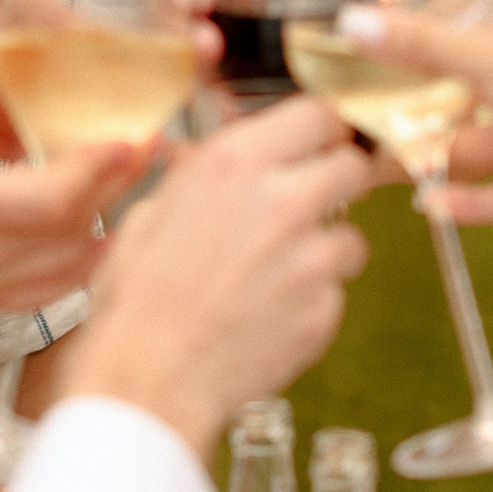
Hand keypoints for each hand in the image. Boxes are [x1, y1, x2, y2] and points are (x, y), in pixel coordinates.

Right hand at [0, 23, 149, 318]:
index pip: (46, 199)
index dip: (96, 170)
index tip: (132, 134)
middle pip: (75, 229)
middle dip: (120, 185)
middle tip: (153, 139)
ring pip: (75, 264)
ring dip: (109, 220)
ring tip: (127, 174)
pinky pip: (55, 290)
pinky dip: (86, 258)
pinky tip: (98, 222)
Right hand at [61, 98, 372, 454]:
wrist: (148, 377)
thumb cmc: (139, 298)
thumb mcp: (152, 211)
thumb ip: (207, 176)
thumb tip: (236, 160)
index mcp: (235, 162)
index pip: (319, 114)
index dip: (323, 132)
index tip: (320, 145)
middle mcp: (283, 199)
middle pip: (353, 167)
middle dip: (336, 184)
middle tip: (308, 208)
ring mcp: (311, 256)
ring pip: (352, 237)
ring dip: (325, 251)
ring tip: (275, 277)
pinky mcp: (325, 308)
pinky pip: (336, 293)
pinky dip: (312, 302)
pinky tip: (270, 314)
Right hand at [339, 6, 492, 239]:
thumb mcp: (490, 62)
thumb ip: (422, 46)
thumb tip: (353, 20)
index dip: (451, 46)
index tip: (403, 56)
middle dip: (448, 107)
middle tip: (396, 112)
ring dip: (457, 154)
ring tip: (405, 161)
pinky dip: (474, 199)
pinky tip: (433, 206)